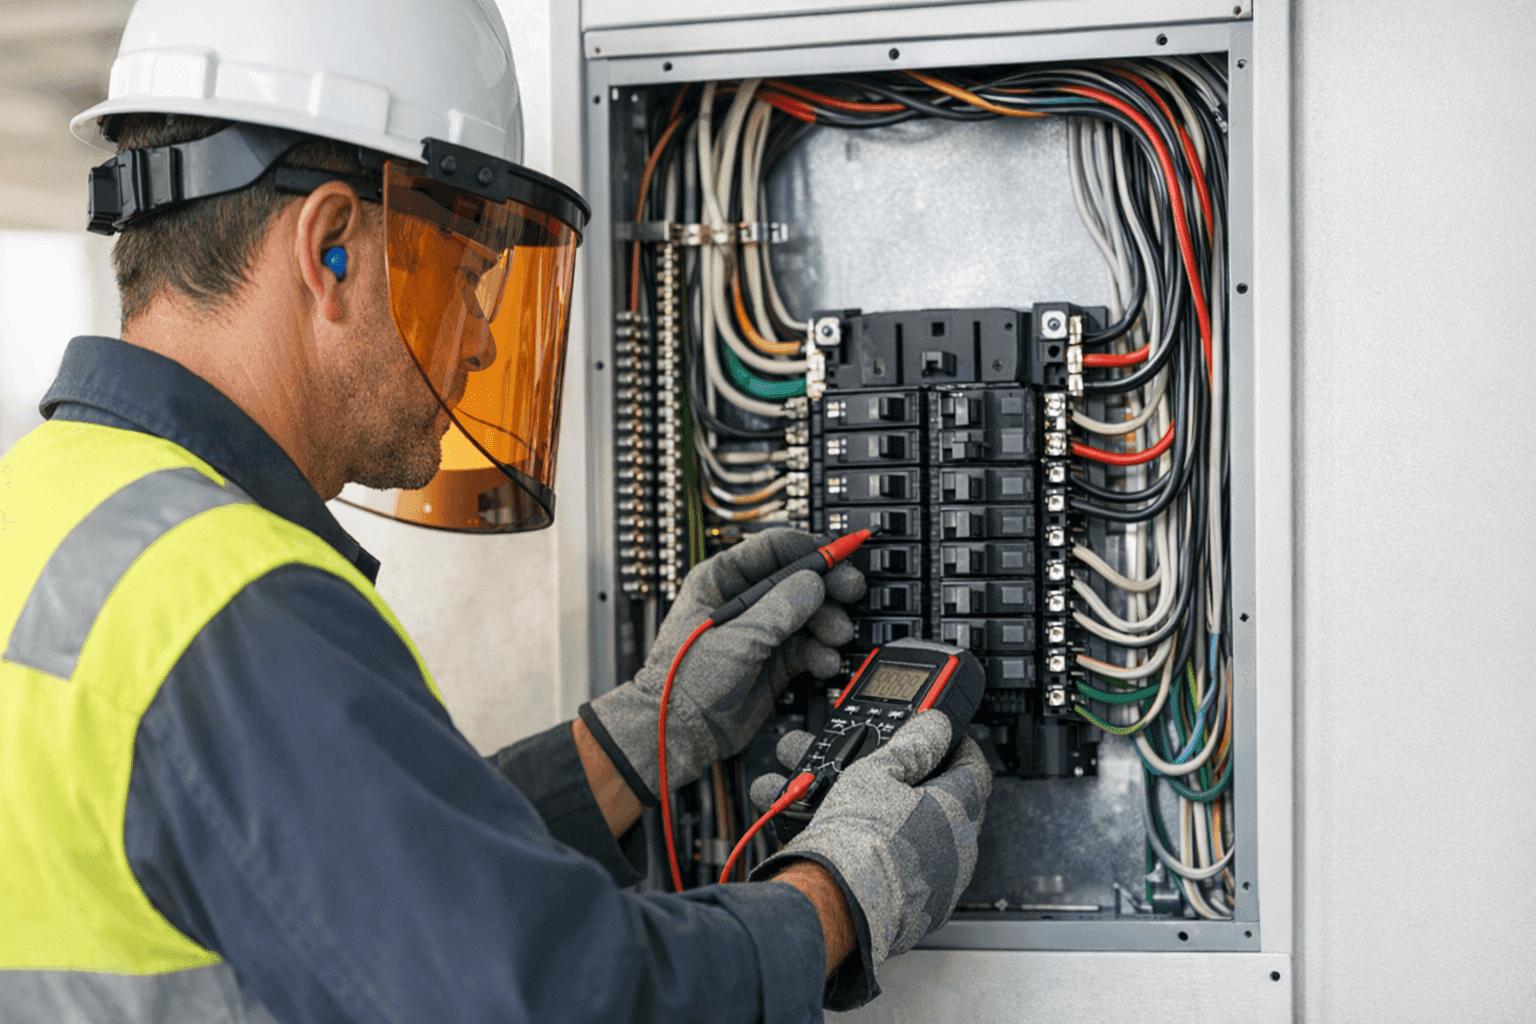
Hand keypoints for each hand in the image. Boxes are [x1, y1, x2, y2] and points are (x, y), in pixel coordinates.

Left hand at [583, 529, 864, 800]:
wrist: (681, 732)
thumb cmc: (684, 679)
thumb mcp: (736, 637)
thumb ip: (780, 608)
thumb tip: (814, 583)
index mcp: (723, 580)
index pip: (773, 549)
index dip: (809, 548)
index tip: (839, 553)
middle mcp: (746, 602)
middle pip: (799, 580)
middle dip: (829, 586)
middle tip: (852, 590)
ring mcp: (763, 631)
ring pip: (810, 614)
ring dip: (829, 624)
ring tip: (836, 636)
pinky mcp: (776, 661)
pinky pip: (810, 647)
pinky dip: (822, 653)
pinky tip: (825, 661)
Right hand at [750, 712, 991, 972]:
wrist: (835, 905)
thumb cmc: (856, 842)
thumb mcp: (875, 772)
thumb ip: (912, 745)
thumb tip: (936, 725)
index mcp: (956, 809)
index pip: (975, 768)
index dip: (959, 748)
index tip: (942, 739)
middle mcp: (960, 848)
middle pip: (955, 804)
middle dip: (929, 785)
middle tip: (902, 773)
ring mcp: (945, 883)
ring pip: (935, 840)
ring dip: (912, 822)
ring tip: (875, 813)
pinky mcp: (925, 911)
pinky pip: (920, 873)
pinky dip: (903, 856)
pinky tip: (874, 848)